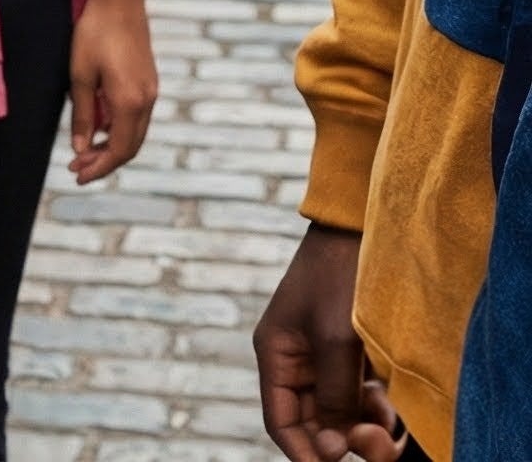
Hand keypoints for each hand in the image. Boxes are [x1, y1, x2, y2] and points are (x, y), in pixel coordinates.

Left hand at [67, 0, 157, 182]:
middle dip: (104, 161)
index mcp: (130, 102)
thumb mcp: (81, 75)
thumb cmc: (95, 33)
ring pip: (135, 131)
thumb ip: (83, 114)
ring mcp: (151, 90)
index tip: (78, 175)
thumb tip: (81, 147)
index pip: (119, 150)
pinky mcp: (148, 80)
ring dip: (112, 145)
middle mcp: (147, 101)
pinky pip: (136, 115)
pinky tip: (100, 125)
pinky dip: (119, 127)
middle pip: (130, 146)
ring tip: (85, 150)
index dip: (99, 167)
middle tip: (77, 167)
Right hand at [253, 225, 402, 460]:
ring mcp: (325, 358)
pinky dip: (376, 410)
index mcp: (276, 353)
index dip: (306, 454)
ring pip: (340, 416)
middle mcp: (297, 361)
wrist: (363, 228)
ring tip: (389, 425)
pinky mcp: (351, 354)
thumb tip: (330, 451)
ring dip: (364, 428)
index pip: (281, 422)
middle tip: (380, 443)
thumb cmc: (341, 278)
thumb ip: (333, 397)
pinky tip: (391, 405)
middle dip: (344, 441)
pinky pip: (359, 399)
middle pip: (314, 424)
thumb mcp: (337, 341)